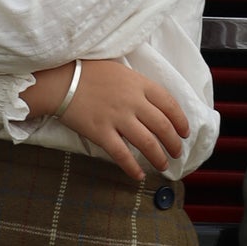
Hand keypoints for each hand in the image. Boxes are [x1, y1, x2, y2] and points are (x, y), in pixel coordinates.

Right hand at [25, 59, 188, 183]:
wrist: (61, 80)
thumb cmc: (88, 71)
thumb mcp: (120, 70)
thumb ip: (137, 85)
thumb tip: (152, 101)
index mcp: (139, 84)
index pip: (170, 104)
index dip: (181, 121)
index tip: (185, 132)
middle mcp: (132, 101)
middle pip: (163, 126)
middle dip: (174, 143)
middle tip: (177, 152)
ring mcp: (117, 118)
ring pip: (147, 142)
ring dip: (159, 157)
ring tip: (163, 165)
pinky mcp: (101, 132)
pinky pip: (121, 154)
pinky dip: (132, 167)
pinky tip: (139, 175)